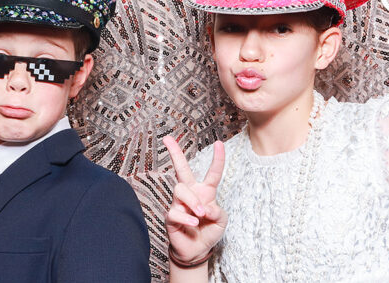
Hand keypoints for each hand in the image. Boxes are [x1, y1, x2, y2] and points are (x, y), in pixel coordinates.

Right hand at [162, 136, 225, 267]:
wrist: (197, 251)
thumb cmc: (209, 231)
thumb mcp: (221, 221)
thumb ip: (217, 211)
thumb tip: (204, 207)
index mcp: (206, 191)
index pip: (212, 173)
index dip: (217, 159)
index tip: (219, 143)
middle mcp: (191, 193)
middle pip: (181, 169)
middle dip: (174, 153)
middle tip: (167, 138)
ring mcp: (179, 203)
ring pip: (180, 189)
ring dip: (193, 201)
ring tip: (200, 214)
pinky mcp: (170, 216)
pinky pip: (175, 211)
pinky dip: (186, 218)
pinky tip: (193, 224)